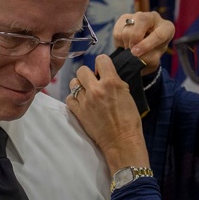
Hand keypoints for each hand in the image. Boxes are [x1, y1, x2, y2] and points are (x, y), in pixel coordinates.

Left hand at [66, 55, 150, 172]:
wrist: (122, 141)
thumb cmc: (129, 120)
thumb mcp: (127, 94)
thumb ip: (115, 82)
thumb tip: (106, 75)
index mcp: (112, 82)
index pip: (101, 59)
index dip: (102, 63)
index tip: (103, 70)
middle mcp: (96, 89)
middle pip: (82, 70)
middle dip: (88, 75)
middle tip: (93, 82)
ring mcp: (85, 101)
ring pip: (73, 82)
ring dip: (79, 86)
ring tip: (86, 93)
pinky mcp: (78, 112)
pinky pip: (69, 98)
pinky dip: (74, 100)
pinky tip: (82, 103)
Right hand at [113, 12, 174, 75]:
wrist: (143, 51)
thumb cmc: (151, 55)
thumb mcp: (153, 59)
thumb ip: (146, 57)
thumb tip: (133, 53)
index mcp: (167, 28)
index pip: (159, 33)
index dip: (146, 44)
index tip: (136, 53)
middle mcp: (154, 17)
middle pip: (142, 20)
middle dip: (134, 37)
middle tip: (131, 51)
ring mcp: (138, 15)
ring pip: (128, 26)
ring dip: (126, 42)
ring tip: (130, 49)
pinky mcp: (124, 18)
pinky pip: (118, 30)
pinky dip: (119, 41)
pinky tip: (125, 44)